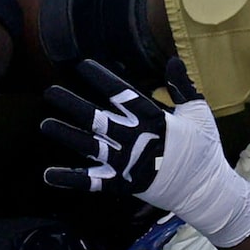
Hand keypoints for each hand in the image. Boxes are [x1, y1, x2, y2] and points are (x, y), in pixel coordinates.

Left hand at [42, 62, 249, 247]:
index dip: (101, 79)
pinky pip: (92, 181)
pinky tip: (48, 174)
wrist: (204, 188)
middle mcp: (135, 138)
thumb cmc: (203, 147)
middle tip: (50, 92)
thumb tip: (173, 60)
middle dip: (72, 104)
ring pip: (89, 146)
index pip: (122, 93)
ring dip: (66, 135)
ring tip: (45, 124)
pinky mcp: (122, 184)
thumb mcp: (198, 112)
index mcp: (154, 118)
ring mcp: (126, 163)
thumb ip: (182, 86)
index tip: (81, 65)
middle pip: (97, 118)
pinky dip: (70, 179)